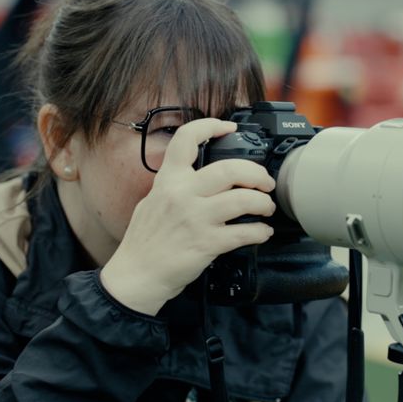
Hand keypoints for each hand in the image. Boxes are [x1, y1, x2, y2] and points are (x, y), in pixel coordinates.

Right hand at [101, 118, 275, 314]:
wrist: (136, 275)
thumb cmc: (144, 243)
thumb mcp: (152, 202)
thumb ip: (174, 187)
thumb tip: (198, 178)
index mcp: (168, 181)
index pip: (186, 139)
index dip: (211, 126)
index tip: (229, 127)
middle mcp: (182, 195)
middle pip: (230, 169)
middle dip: (256, 173)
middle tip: (265, 181)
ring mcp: (195, 219)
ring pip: (243, 200)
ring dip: (263, 203)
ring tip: (266, 207)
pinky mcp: (206, 244)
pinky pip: (243, 233)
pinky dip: (260, 232)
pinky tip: (262, 232)